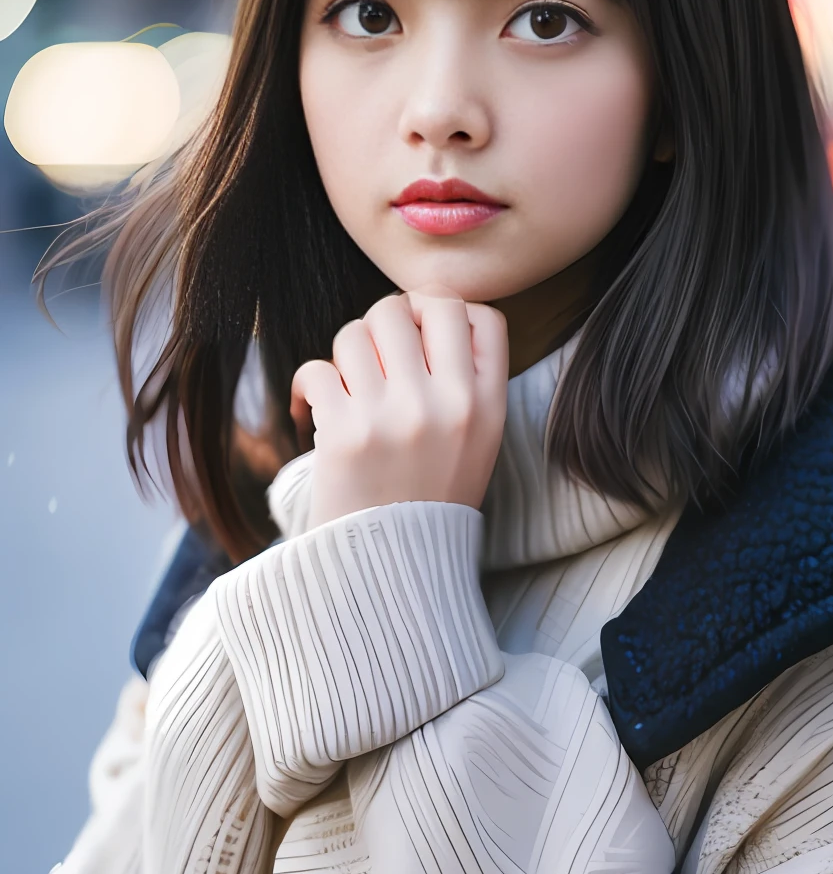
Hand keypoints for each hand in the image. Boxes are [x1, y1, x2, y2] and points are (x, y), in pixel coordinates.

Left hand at [290, 293, 508, 527]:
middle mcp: (445, 405)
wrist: (393, 569)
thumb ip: (467, 379)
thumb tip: (429, 304)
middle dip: (385, 322)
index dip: (444, 312)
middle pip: (409, 306)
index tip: (422, 336)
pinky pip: (316, 369)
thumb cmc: (431, 498)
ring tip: (347, 388)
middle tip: (376, 358)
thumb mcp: (478, 442)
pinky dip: (306, 387)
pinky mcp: (344, 435)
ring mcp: (393, 418)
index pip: (479, 314)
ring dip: (345, 354)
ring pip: (357, 331)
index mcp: (485, 406)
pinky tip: (311, 411)